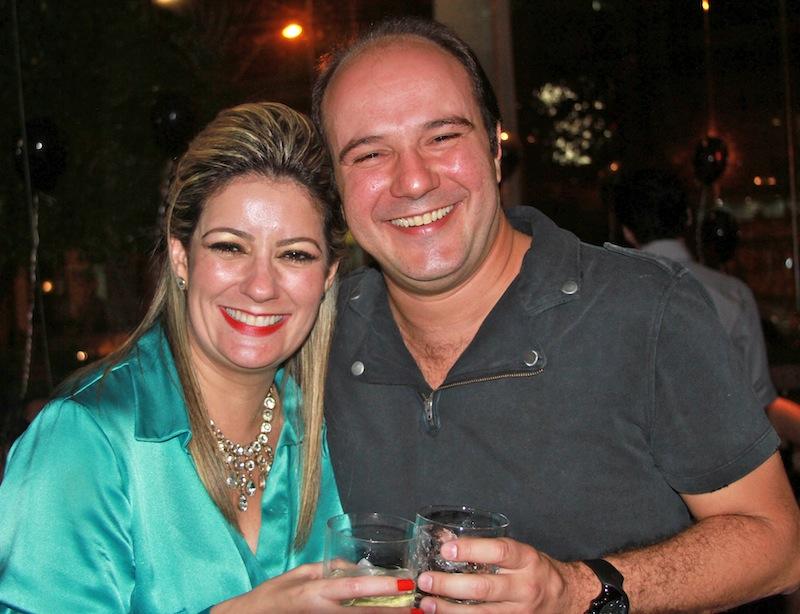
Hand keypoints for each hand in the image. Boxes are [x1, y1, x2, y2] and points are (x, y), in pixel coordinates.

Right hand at [212, 562, 420, 612]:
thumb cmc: (273, 593)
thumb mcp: (300, 572)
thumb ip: (329, 569)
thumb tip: (357, 568)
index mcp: (317, 591)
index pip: (355, 588)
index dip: (382, 586)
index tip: (404, 584)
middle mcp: (323, 612)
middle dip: (393, 613)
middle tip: (418, 609)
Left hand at [416, 537, 595, 612]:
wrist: (567, 598)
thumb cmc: (535, 570)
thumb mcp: (519, 552)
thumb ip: (486, 547)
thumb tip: (445, 539)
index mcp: (527, 560)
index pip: (499, 552)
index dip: (470, 550)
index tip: (445, 550)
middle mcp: (525, 587)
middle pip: (483, 587)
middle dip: (449, 585)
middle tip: (425, 580)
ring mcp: (520, 612)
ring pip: (480, 613)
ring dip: (449, 609)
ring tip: (427, 603)